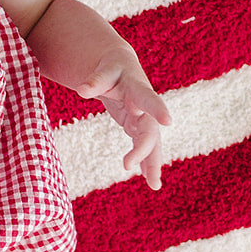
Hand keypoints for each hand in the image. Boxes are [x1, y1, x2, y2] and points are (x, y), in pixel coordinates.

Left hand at [79, 64, 172, 190]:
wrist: (122, 66)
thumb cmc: (111, 67)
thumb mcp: (103, 70)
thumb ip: (95, 80)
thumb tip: (81, 90)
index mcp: (138, 88)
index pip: (149, 98)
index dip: (158, 109)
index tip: (169, 121)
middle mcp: (145, 107)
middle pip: (149, 129)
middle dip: (143, 148)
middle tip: (127, 166)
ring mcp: (144, 118)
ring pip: (151, 142)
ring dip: (152, 162)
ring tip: (154, 185)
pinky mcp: (138, 126)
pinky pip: (144, 146)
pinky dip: (145, 161)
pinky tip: (149, 179)